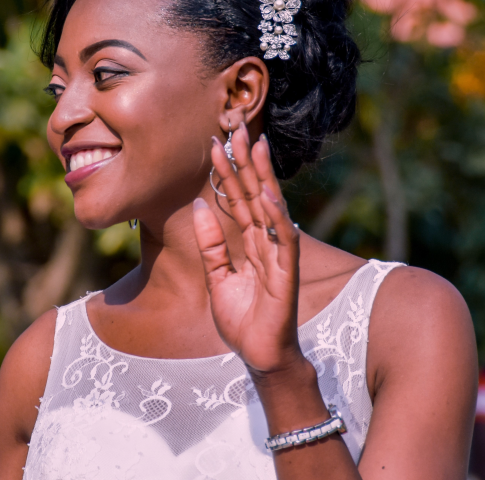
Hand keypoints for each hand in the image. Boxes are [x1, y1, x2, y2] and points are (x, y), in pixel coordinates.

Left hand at [192, 123, 301, 374]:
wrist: (259, 355)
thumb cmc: (243, 319)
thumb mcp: (217, 278)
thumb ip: (210, 245)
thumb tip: (198, 207)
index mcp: (249, 243)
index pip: (237, 200)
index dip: (226, 173)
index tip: (213, 145)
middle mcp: (266, 242)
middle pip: (255, 195)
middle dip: (245, 163)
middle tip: (234, 129)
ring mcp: (278, 255)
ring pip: (271, 209)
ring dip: (263, 178)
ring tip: (255, 147)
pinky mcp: (286, 274)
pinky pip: (284, 241)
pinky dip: (278, 219)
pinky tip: (270, 196)